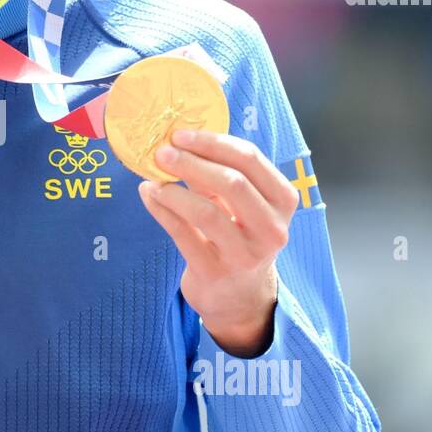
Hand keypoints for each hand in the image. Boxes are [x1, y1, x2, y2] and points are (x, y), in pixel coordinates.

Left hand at [137, 128, 299, 356]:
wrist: (240, 297)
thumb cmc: (239, 237)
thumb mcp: (243, 205)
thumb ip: (221, 175)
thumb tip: (180, 143)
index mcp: (282, 200)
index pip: (250, 159)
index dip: (212, 143)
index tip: (180, 135)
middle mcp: (271, 228)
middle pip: (232, 183)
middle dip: (192, 162)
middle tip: (162, 152)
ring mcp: (245, 254)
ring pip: (206, 211)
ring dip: (173, 189)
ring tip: (152, 177)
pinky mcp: (216, 273)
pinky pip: (183, 234)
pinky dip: (161, 210)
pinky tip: (148, 195)